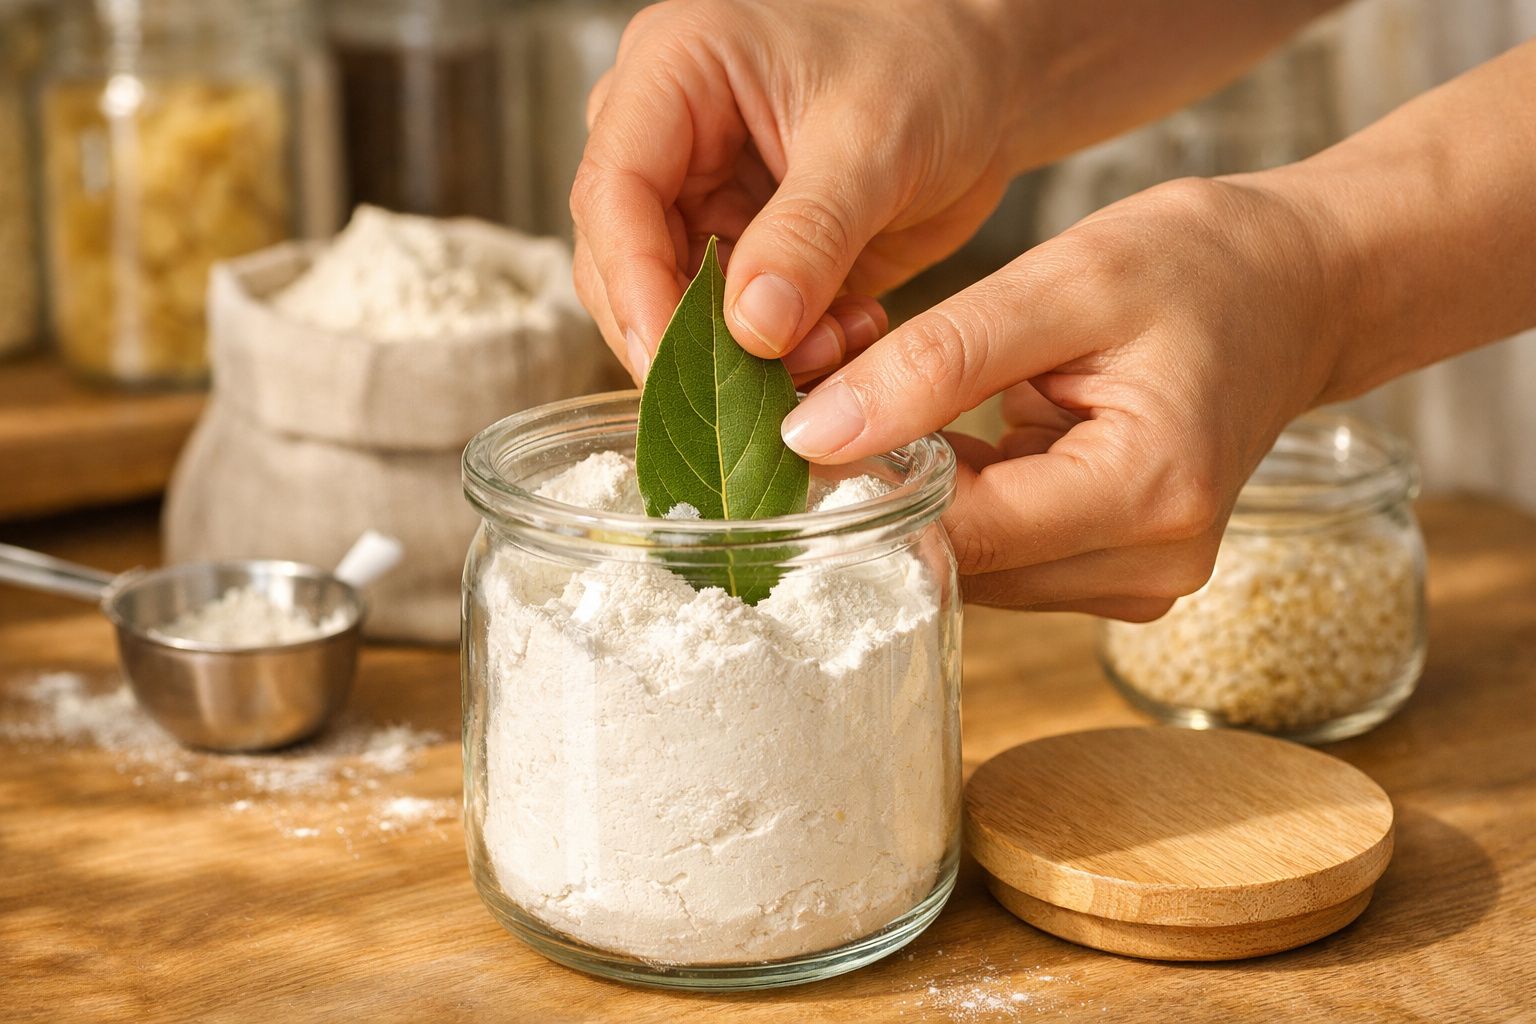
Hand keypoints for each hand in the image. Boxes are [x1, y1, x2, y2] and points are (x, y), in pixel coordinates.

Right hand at [571, 0, 1026, 383]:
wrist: (985, 81)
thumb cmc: (931, 63)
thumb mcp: (874, 141)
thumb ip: (808, 236)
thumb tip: (750, 329)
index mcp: (674, 72)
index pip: (614, 191)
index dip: (633, 284)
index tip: (671, 361)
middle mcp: (669, 138)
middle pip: (625, 260)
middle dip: (689, 334)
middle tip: (762, 382)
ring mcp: (702, 199)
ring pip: (676, 306)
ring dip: (744, 354)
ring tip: (833, 346)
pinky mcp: (744, 253)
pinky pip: (734, 327)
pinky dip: (785, 353)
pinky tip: (847, 337)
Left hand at [780, 175, 1349, 618]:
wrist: (1296, 288)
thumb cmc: (1196, 266)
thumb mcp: (1063, 282)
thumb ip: (936, 362)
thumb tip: (815, 438)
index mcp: (1148, 493)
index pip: (958, 532)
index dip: (864, 486)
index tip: (800, 427)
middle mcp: (1149, 564)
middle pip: (959, 561)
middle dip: (890, 491)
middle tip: (845, 405)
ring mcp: (1137, 580)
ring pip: (972, 566)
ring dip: (925, 497)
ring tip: (919, 408)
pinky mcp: (1116, 572)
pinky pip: (1002, 554)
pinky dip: (966, 499)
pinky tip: (964, 436)